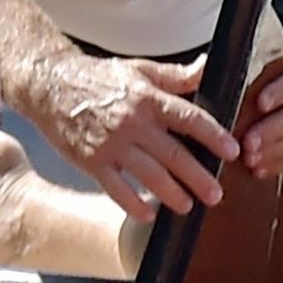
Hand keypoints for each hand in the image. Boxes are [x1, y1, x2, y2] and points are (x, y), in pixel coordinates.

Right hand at [35, 53, 239, 222]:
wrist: (50, 84)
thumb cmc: (98, 78)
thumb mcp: (140, 70)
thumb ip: (176, 76)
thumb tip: (207, 67)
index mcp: (148, 98)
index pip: (189, 118)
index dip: (213, 136)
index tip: (232, 152)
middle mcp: (132, 122)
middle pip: (174, 154)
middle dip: (198, 177)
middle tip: (216, 194)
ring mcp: (111, 144)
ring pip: (149, 175)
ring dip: (171, 194)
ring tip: (187, 206)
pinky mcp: (91, 161)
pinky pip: (116, 189)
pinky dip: (133, 204)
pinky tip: (148, 214)